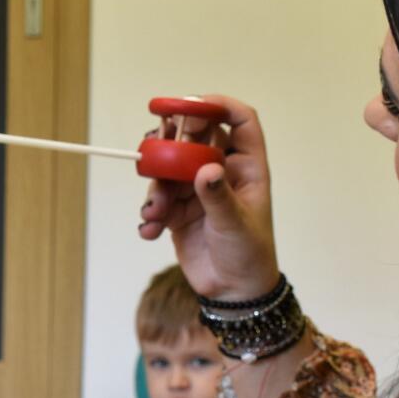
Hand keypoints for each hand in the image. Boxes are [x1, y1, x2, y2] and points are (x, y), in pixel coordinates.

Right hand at [139, 95, 281, 300]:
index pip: (239, 121)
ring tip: (155, 211)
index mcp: (246, 167)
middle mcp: (221, 171)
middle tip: (154, 148)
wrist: (232, 292)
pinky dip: (150, 212)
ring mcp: (197, 189)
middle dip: (172, 141)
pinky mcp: (178, 210)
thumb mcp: (235, 225)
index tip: (191, 105)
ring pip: (169, 168)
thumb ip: (218, 197)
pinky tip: (150, 230)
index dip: (218, 105)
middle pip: (194, 136)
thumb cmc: (248, 255)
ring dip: (155, 186)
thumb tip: (205, 169)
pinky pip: (157, 199)